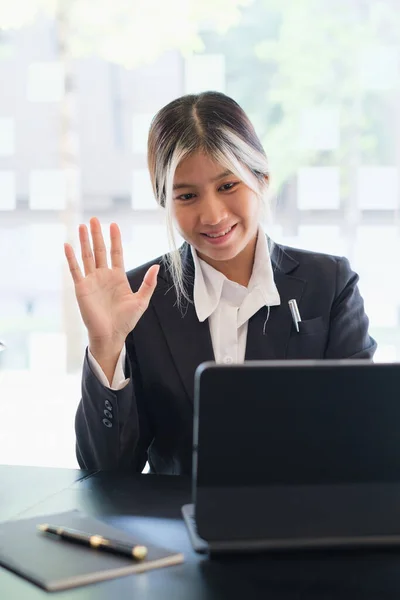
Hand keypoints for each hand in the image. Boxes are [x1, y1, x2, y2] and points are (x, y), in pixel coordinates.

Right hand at [64, 217, 158, 366]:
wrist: (111, 335)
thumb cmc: (126, 320)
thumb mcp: (141, 300)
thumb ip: (148, 283)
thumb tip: (156, 266)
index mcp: (118, 277)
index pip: (115, 253)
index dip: (114, 239)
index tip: (114, 225)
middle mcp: (103, 276)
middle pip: (99, 250)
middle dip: (97, 235)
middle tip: (95, 219)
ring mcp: (92, 281)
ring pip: (87, 256)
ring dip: (84, 241)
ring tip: (82, 226)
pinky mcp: (81, 288)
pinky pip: (75, 270)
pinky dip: (71, 258)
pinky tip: (68, 245)